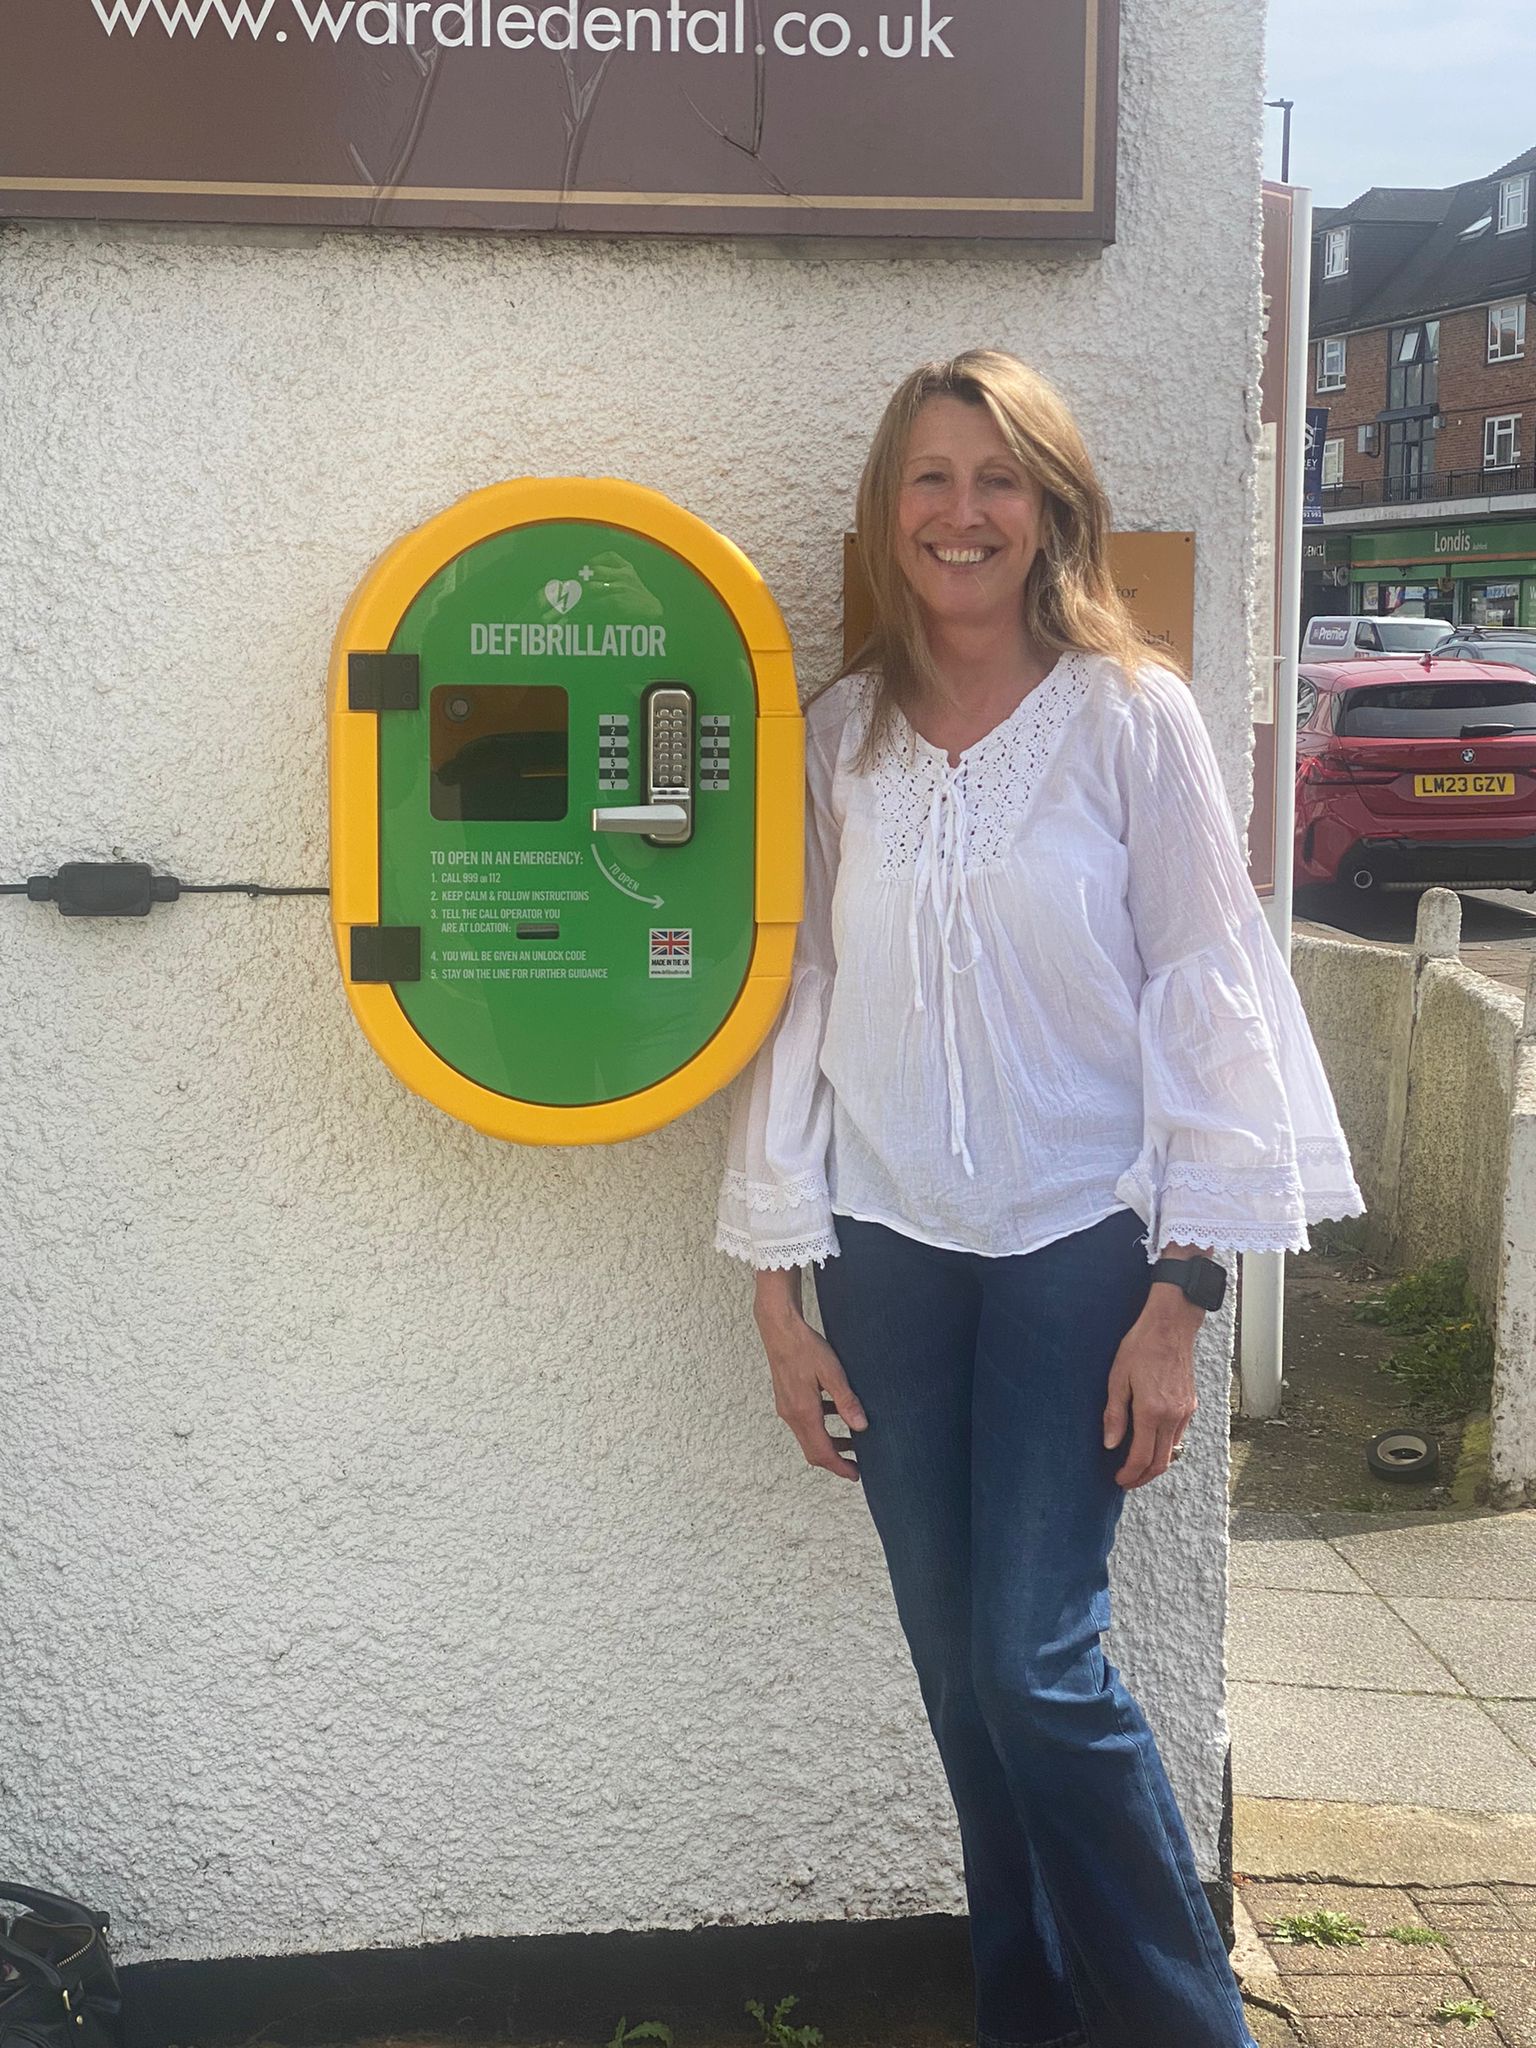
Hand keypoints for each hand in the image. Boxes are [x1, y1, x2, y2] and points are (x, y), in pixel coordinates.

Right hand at [754, 1272, 866, 1481]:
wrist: (779, 1329)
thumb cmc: (805, 1347)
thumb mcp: (832, 1372)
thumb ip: (846, 1401)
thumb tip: (862, 1427)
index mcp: (804, 1412)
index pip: (822, 1451)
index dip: (840, 1467)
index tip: (855, 1475)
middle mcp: (792, 1415)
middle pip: (813, 1451)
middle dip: (835, 1461)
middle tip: (856, 1466)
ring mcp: (786, 1408)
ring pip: (808, 1438)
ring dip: (828, 1444)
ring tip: (852, 1442)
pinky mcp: (786, 1400)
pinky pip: (804, 1423)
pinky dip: (821, 1427)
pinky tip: (836, 1414)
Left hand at [1102, 1286, 1200, 1488]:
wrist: (1170, 1327)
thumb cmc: (1140, 1347)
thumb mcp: (1117, 1378)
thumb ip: (1114, 1415)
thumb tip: (1110, 1445)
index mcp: (1151, 1411)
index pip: (1142, 1457)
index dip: (1130, 1474)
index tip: (1118, 1480)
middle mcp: (1172, 1416)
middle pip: (1161, 1463)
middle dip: (1143, 1477)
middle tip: (1126, 1481)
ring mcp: (1184, 1412)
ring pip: (1172, 1451)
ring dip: (1155, 1464)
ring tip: (1137, 1466)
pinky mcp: (1190, 1405)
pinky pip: (1179, 1436)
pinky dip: (1165, 1447)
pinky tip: (1151, 1442)